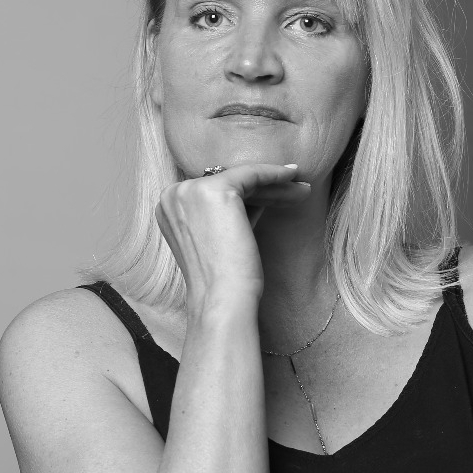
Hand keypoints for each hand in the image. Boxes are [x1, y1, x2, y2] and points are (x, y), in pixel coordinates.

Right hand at [155, 163, 309, 304]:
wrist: (221, 299)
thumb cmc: (223, 279)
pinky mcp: (214, 190)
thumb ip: (229, 214)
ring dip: (276, 185)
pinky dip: (274, 173)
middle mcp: (173, 194)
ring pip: (242, 179)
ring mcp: (190, 190)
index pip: (215, 193)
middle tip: (296, 189)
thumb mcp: (220, 238)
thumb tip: (260, 193)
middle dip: (266, 189)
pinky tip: (292, 175)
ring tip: (303, 190)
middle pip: (230, 184)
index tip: (276, 194)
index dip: (250, 194)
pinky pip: (251, 174)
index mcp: (168, 207)